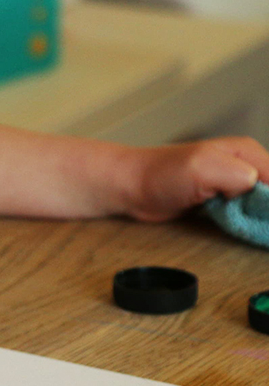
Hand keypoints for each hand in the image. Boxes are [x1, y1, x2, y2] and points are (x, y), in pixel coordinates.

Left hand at [126, 137, 268, 221]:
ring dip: (260, 222)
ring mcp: (233, 186)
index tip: (266, 222)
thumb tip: (259, 187)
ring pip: (262, 208)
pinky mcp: (222, 203)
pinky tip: (241, 232)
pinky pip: (245, 216)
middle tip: (260, 230)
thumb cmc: (161, 174)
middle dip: (268, 214)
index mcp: (247, 153)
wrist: (131, 188)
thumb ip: (236, 175)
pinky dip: (246, 225)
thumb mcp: (203, 168)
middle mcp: (245, 167)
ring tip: (249, 229)